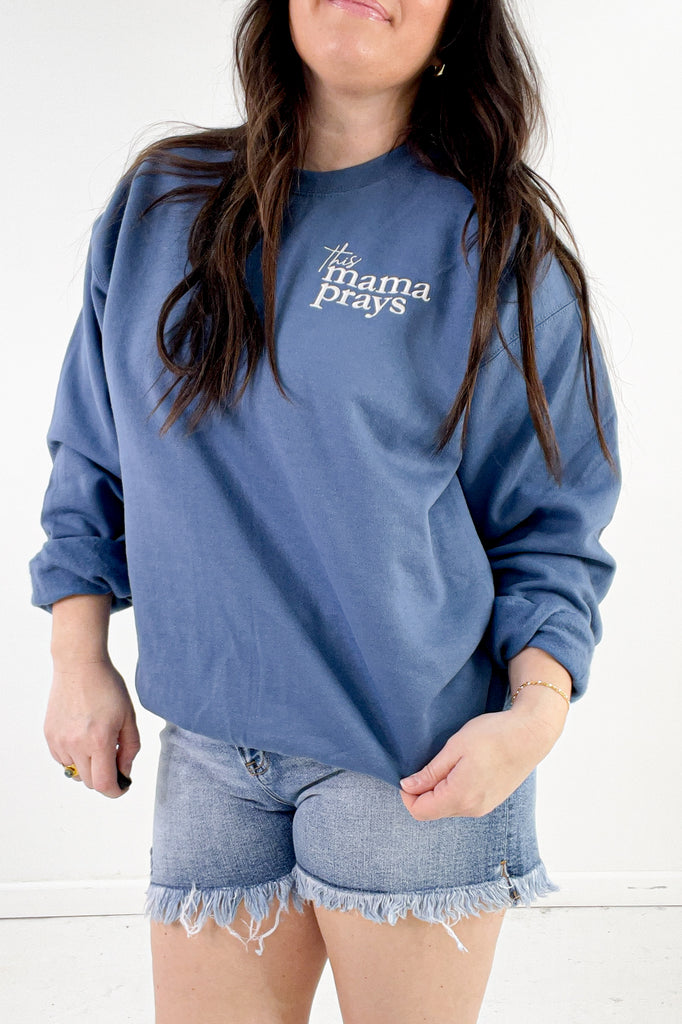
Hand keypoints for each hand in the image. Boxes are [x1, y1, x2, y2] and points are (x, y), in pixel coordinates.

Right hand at [44, 656, 140, 798]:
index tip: (123, 786)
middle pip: (90, 782)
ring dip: (89, 766)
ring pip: (75, 772)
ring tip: (97, 742)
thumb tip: (124, 772)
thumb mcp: (128, 717)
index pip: (104, 784)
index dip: (116, 791)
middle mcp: (76, 745)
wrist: (79, 666)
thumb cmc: (108, 688)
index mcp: (99, 741)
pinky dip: (74, 757)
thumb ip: (130, 748)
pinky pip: (62, 760)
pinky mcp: (49, 736)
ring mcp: (59, 741)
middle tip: (114, 758)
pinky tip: (83, 736)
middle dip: (105, 777)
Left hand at [399, 705, 563, 820]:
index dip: (407, 795)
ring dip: (438, 791)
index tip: (408, 774)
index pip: (420, 811)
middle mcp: (472, 809)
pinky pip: (462, 803)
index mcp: (460, 797)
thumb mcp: (455, 748)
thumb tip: (408, 787)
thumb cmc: (493, 735)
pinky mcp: (490, 801)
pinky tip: (459, 769)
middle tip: (427, 764)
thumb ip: (430, 772)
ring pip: (447, 808)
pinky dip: (452, 791)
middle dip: (422, 792)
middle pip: (432, 811)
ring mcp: (483, 807)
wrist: (530, 735)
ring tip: (446, 763)